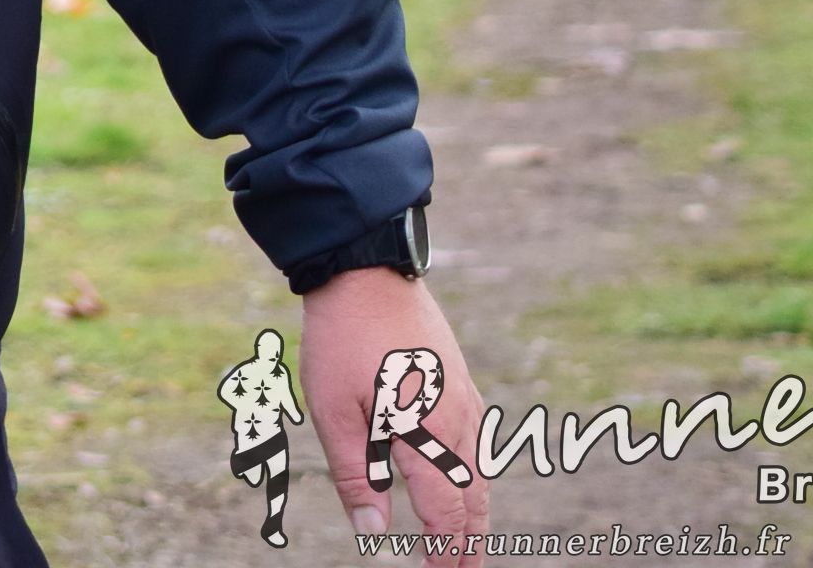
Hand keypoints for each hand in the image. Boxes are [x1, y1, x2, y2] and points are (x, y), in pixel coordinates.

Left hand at [301, 270, 489, 546]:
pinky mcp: (461, 383)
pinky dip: (475, 480)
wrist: (366, 272)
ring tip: (467, 549)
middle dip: (469, 545)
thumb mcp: (332, 411)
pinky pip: (477, 446)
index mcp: (423, 434)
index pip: (444, 514)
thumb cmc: (342, 340)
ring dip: (475, 517)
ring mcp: (464, 401)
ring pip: (480, 475)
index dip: (444, 554)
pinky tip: (465, 489)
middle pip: (473, 502)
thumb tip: (374, 531)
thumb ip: (354, 474)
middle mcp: (456, 422)